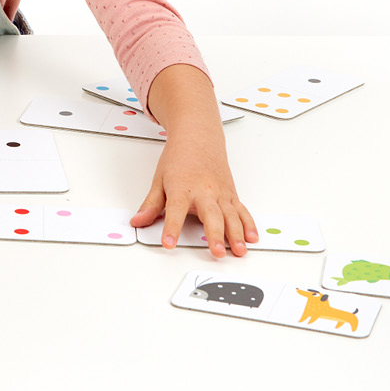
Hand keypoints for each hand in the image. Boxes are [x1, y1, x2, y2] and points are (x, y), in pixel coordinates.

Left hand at [130, 126, 257, 257]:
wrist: (198, 137)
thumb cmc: (178, 159)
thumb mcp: (159, 180)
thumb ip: (151, 204)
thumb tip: (137, 221)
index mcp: (181, 188)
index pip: (175, 211)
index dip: (171, 228)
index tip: (168, 243)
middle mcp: (204, 192)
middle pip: (210, 215)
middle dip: (214, 235)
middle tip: (217, 253)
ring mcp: (220, 194)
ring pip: (231, 215)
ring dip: (236, 234)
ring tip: (239, 251)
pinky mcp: (231, 194)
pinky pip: (242, 211)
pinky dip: (248, 224)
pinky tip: (252, 237)